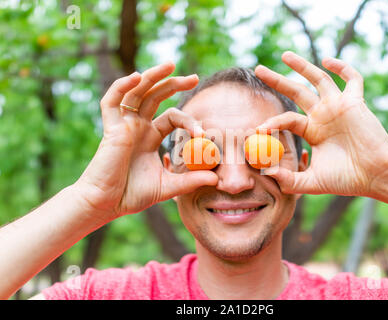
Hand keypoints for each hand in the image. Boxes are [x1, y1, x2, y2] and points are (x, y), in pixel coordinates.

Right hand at [74, 62, 217, 220]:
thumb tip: (216, 179)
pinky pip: (111, 101)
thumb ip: (190, 181)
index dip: (189, 120)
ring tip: (171, 65)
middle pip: (156, 96)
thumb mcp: (167, 186)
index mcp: (150, 137)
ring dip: (152, 76)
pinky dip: (121, 86)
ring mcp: (124, 125)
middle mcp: (137, 127)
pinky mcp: (111, 129)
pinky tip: (136, 77)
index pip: (172, 117)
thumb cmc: (132, 195)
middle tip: (195, 77)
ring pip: (136, 92)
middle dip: (175, 84)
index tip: (203, 133)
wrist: (106, 205)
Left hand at [255, 51, 387, 196]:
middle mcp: (323, 115)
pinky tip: (327, 60)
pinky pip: (351, 79)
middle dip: (277, 80)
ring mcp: (338, 107)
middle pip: (296, 92)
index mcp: (313, 131)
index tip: (258, 129)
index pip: (287, 119)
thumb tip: (265, 174)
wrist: (377, 176)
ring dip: (302, 66)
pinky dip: (342, 67)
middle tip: (258, 69)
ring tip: (284, 54)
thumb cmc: (347, 180)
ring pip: (318, 79)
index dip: (272, 122)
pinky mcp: (355, 102)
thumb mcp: (312, 182)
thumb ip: (289, 180)